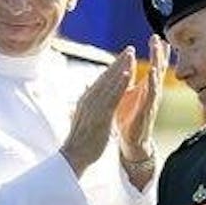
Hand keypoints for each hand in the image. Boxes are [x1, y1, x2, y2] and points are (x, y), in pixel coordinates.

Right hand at [60, 47, 135, 175]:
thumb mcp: (83, 118)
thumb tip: (86, 91)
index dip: (113, 69)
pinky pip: (112, 96)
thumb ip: (87, 103)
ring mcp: (94, 106)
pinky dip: (120, 83)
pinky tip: (128, 73)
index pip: (101, 81)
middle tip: (130, 49)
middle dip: (118, 62)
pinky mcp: (100, 114)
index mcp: (86, 101)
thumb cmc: (80, 141)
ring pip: (109, 82)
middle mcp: (89, 99)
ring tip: (131, 54)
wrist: (74, 156)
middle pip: (106, 77)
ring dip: (121, 66)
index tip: (122, 58)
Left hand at [116, 34, 168, 160]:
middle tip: (158, 37)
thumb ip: (127, 82)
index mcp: (146, 88)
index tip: (157, 36)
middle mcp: (151, 93)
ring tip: (159, 50)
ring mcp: (151, 102)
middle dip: (159, 53)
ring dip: (158, 64)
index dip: (156, 52)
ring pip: (157, 79)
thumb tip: (124, 68)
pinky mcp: (146, 111)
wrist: (131, 142)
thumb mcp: (127, 96)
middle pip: (158, 69)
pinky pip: (151, 96)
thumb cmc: (129, 119)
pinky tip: (152, 74)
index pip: (154, 66)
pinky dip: (152, 84)